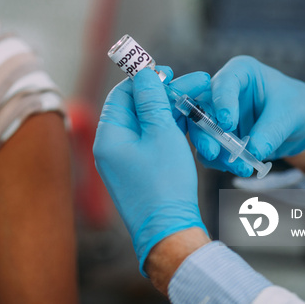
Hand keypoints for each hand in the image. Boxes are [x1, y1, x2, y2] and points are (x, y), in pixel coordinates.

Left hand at [93, 67, 209, 275]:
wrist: (169, 232)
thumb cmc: (165, 184)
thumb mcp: (162, 134)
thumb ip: (152, 101)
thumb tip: (144, 74)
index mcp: (109, 136)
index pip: (122, 95)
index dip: (145, 79)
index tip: (169, 71)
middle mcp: (110, 147)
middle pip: (135, 108)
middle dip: (163, 94)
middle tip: (192, 83)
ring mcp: (123, 161)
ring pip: (145, 125)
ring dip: (169, 111)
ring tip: (196, 100)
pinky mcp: (137, 172)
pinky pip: (150, 142)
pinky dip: (167, 130)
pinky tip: (189, 122)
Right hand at [186, 56, 304, 175]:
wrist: (302, 124)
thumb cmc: (297, 106)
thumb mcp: (291, 114)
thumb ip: (271, 130)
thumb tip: (253, 151)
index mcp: (240, 72)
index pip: (224, 83)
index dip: (222, 101)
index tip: (228, 123)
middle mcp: (222, 91)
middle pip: (202, 109)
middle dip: (205, 132)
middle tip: (213, 151)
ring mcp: (217, 115)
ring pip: (202, 133)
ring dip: (215, 152)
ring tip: (239, 166)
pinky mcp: (219, 136)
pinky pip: (211, 149)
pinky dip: (220, 161)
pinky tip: (237, 168)